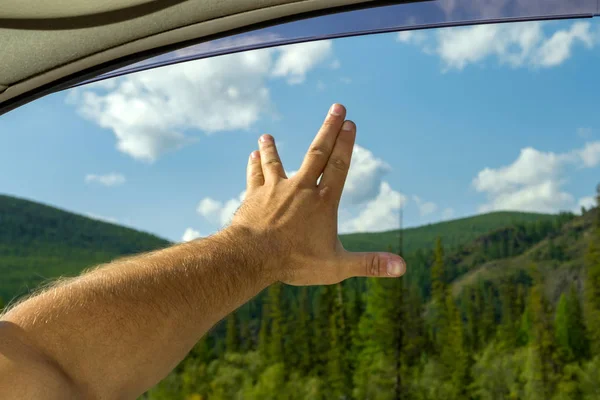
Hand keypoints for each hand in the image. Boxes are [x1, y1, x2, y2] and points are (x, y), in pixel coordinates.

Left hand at [229, 103, 405, 285]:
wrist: (252, 257)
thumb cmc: (295, 262)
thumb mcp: (337, 266)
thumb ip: (370, 264)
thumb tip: (403, 268)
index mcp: (323, 202)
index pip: (339, 166)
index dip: (346, 144)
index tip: (351, 123)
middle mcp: (301, 189)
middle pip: (317, 153)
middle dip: (329, 129)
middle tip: (337, 107)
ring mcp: (275, 190)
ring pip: (276, 162)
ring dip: (273, 148)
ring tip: (267, 135)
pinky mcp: (254, 196)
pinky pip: (255, 176)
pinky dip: (255, 165)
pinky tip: (253, 154)